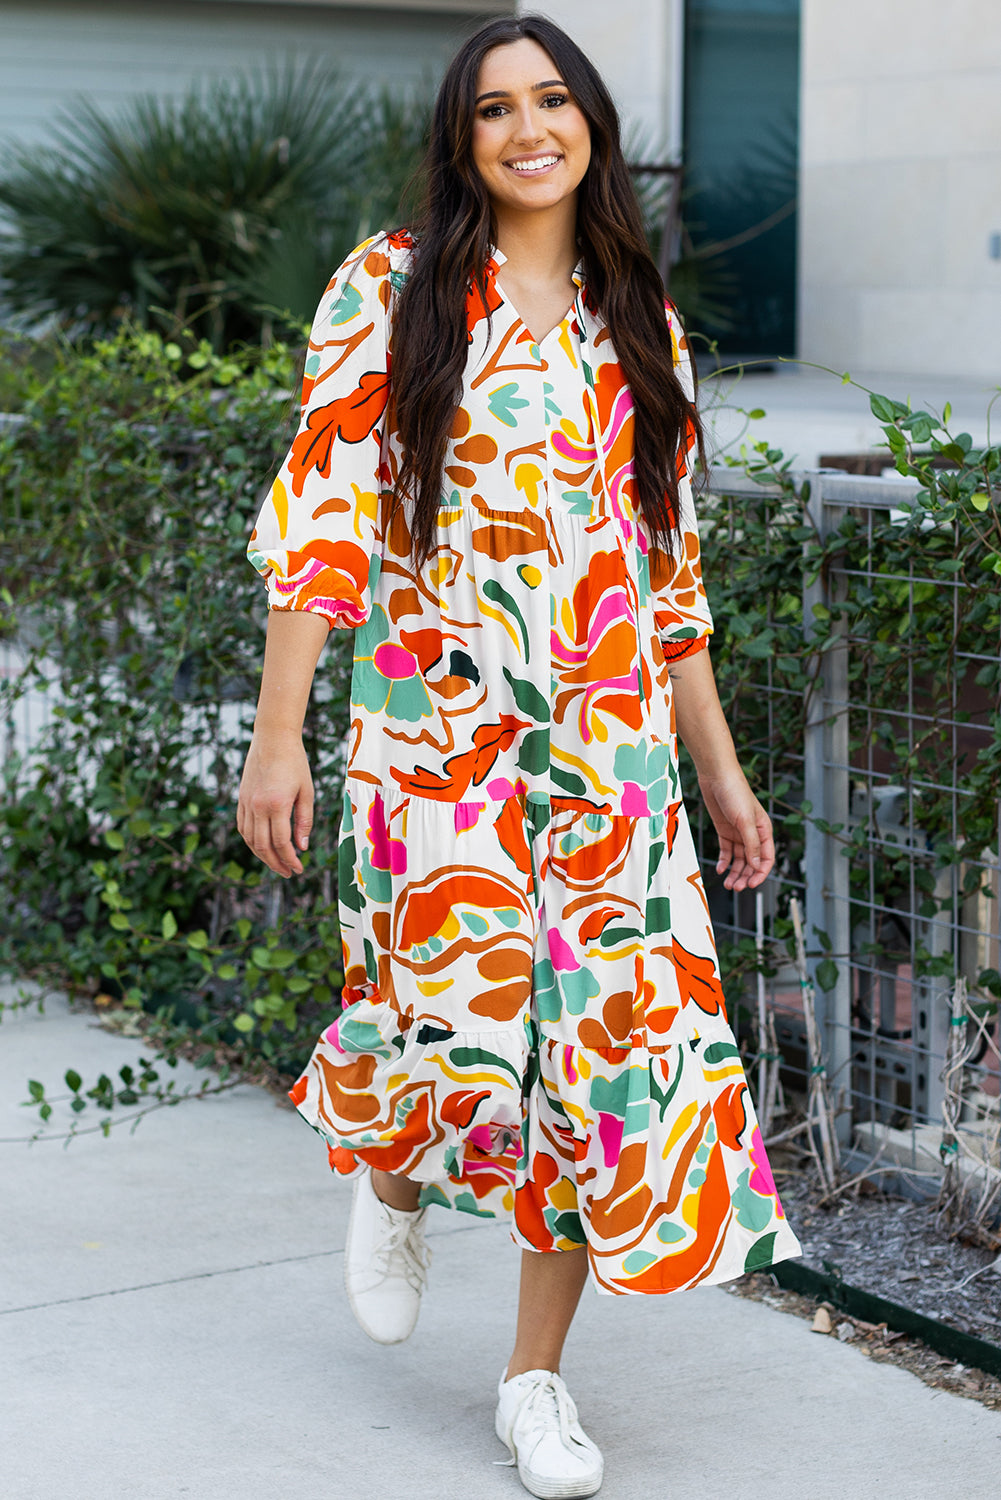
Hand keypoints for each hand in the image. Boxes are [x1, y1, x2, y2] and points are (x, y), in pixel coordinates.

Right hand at [237, 728, 313, 877]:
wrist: (273, 738)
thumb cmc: (295, 763)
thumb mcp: (307, 791)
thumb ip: (304, 821)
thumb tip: (302, 847)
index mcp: (277, 804)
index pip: (281, 843)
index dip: (290, 860)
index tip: (299, 869)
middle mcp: (257, 806)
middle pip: (263, 846)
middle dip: (276, 864)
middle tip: (289, 873)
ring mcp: (246, 803)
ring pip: (250, 840)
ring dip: (263, 856)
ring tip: (277, 863)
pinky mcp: (241, 799)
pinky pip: (242, 827)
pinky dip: (251, 841)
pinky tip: (262, 846)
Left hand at [697, 770, 773, 890]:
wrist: (717, 776)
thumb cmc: (735, 793)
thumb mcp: (745, 820)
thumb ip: (751, 844)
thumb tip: (756, 865)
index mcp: (764, 830)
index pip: (767, 858)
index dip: (760, 873)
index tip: (751, 884)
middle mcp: (753, 834)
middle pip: (752, 862)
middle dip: (745, 876)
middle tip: (735, 888)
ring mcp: (738, 833)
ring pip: (739, 859)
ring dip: (735, 872)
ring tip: (728, 884)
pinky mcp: (725, 831)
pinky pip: (727, 851)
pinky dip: (724, 861)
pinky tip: (720, 869)